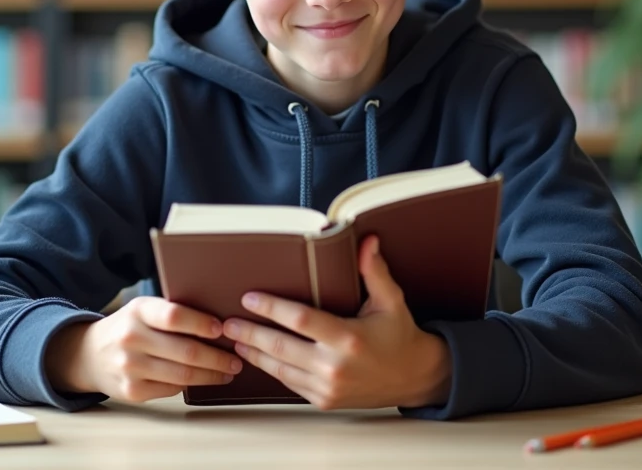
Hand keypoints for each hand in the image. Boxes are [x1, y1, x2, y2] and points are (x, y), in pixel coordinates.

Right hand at [45, 296, 242, 402]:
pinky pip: (172, 388)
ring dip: (211, 375)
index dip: (201, 323)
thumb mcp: (143, 310)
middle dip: (217, 357)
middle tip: (237, 359)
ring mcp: (129, 367)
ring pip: (182, 374)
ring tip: (228, 371)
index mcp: (138, 311)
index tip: (222, 329)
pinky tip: (204, 379)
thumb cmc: (129, 327)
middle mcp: (131, 338)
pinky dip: (191, 384)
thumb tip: (221, 321)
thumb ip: (171, 313)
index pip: (174, 316)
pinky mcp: (132, 391)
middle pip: (185, 351)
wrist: (89, 355)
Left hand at [223, 236, 451, 410]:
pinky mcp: (324, 401)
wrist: (414, 378)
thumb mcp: (391, 301)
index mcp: (349, 339)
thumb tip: (367, 241)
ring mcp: (328, 388)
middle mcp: (336, 367)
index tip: (249, 298)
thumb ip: (375, 271)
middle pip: (281, 348)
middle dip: (251, 333)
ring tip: (235, 339)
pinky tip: (257, 358)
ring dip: (254, 354)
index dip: (272, 309)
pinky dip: (271, 370)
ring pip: (280, 370)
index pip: (301, 320)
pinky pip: (290, 384)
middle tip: (228, 322)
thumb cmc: (400, 336)